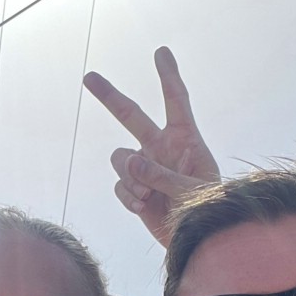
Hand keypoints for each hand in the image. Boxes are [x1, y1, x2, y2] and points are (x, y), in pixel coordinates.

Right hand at [84, 47, 219, 246]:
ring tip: (147, 195)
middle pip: (131, 116)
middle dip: (109, 96)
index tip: (161, 52)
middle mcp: (162, 149)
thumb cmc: (206, 212)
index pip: (175, 101)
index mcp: (185, 140)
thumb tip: (130, 162)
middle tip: (89, 77)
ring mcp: (146, 168)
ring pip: (120, 158)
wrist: (196, 242)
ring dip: (129, 177)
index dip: (168, 76)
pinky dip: (128, 196)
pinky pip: (120, 185)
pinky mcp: (135, 190)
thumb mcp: (191, 191)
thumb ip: (161, 175)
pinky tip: (143, 207)